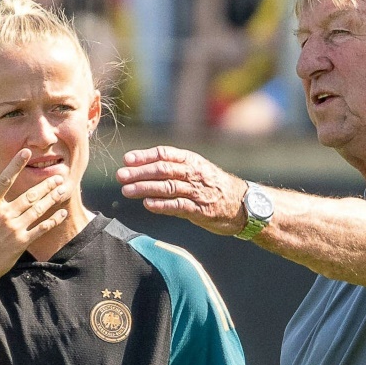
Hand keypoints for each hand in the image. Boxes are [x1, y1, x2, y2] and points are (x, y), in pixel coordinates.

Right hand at [0, 148, 68, 291]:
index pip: (4, 180)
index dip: (16, 165)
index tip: (27, 152)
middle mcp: (3, 215)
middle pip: (29, 194)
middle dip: (45, 184)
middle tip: (59, 175)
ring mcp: (14, 229)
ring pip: (38, 209)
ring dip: (52, 198)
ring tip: (63, 189)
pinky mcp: (22, 242)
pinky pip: (41, 229)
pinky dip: (53, 220)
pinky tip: (62, 213)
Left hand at [117, 146, 247, 235]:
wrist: (245, 204)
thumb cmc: (216, 187)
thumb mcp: (198, 170)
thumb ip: (175, 170)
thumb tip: (143, 170)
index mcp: (192, 161)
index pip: (165, 154)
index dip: (144, 156)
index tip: (127, 160)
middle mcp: (194, 173)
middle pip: (163, 169)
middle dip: (139, 173)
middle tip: (121, 176)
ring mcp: (198, 192)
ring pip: (167, 187)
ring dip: (145, 188)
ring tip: (126, 190)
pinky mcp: (201, 210)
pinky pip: (178, 206)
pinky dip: (161, 205)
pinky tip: (147, 204)